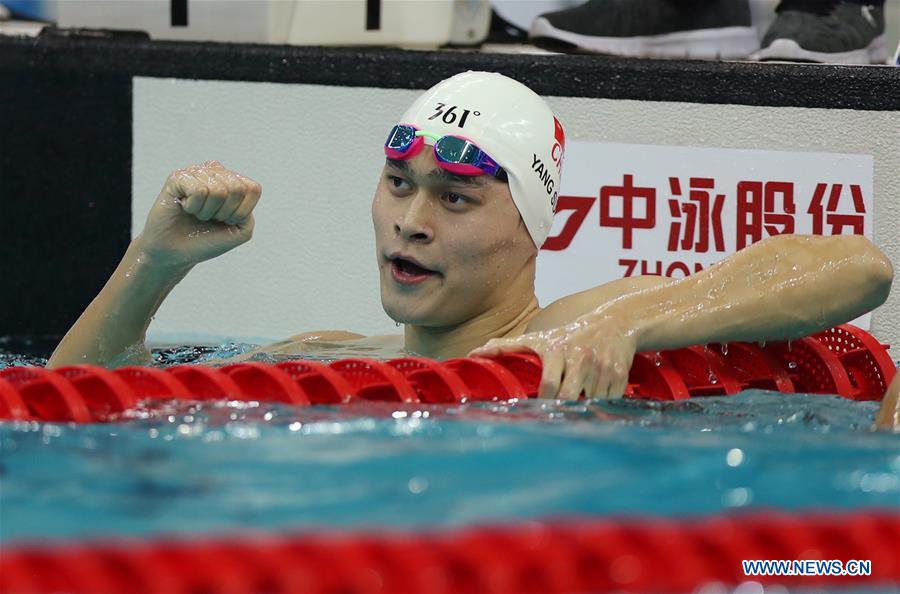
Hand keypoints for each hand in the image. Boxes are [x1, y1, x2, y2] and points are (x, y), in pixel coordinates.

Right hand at [136, 161, 261, 268]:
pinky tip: (185, 208)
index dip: (241, 211)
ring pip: (218, 190)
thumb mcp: (240, 230)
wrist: (176, 252)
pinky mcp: (178, 177)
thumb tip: (234, 185)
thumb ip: (250, 209)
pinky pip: (198, 190)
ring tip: (197, 214)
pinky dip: (194, 207)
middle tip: (210, 218)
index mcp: (234, 181)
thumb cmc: (206, 240)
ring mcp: (196, 172)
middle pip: (237, 188)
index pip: (253, 188)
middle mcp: (215, 172)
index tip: (226, 220)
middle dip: (225, 212)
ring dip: (207, 212)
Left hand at [468, 314, 637, 399]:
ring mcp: (601, 368)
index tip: (536, 412)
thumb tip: (472, 353)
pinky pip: (608, 401)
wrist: (613, 323)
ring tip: (573, 413)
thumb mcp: (537, 338)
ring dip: (581, 411)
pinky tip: (593, 403)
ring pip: (589, 403)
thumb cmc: (566, 335)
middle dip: (561, 411)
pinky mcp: (619, 375)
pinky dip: (600, 408)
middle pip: (568, 397)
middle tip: (553, 421)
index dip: (542, 402)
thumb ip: (505, 346)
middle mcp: (580, 358)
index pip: (548, 385)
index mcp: (557, 350)